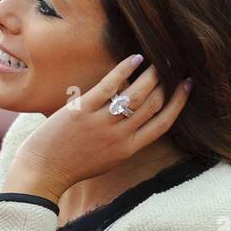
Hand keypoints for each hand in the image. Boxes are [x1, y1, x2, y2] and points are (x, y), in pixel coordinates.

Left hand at [4, 55, 193, 202]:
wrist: (42, 172)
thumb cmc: (72, 165)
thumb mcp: (107, 160)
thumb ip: (124, 142)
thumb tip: (136, 118)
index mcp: (128, 149)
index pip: (164, 123)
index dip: (179, 102)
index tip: (187, 85)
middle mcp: (119, 136)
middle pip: (153, 104)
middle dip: (167, 82)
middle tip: (171, 65)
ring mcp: (101, 123)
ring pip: (137, 93)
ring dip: (151, 74)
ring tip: (156, 60)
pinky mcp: (83, 111)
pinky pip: (110, 85)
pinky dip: (125, 69)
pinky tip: (135, 58)